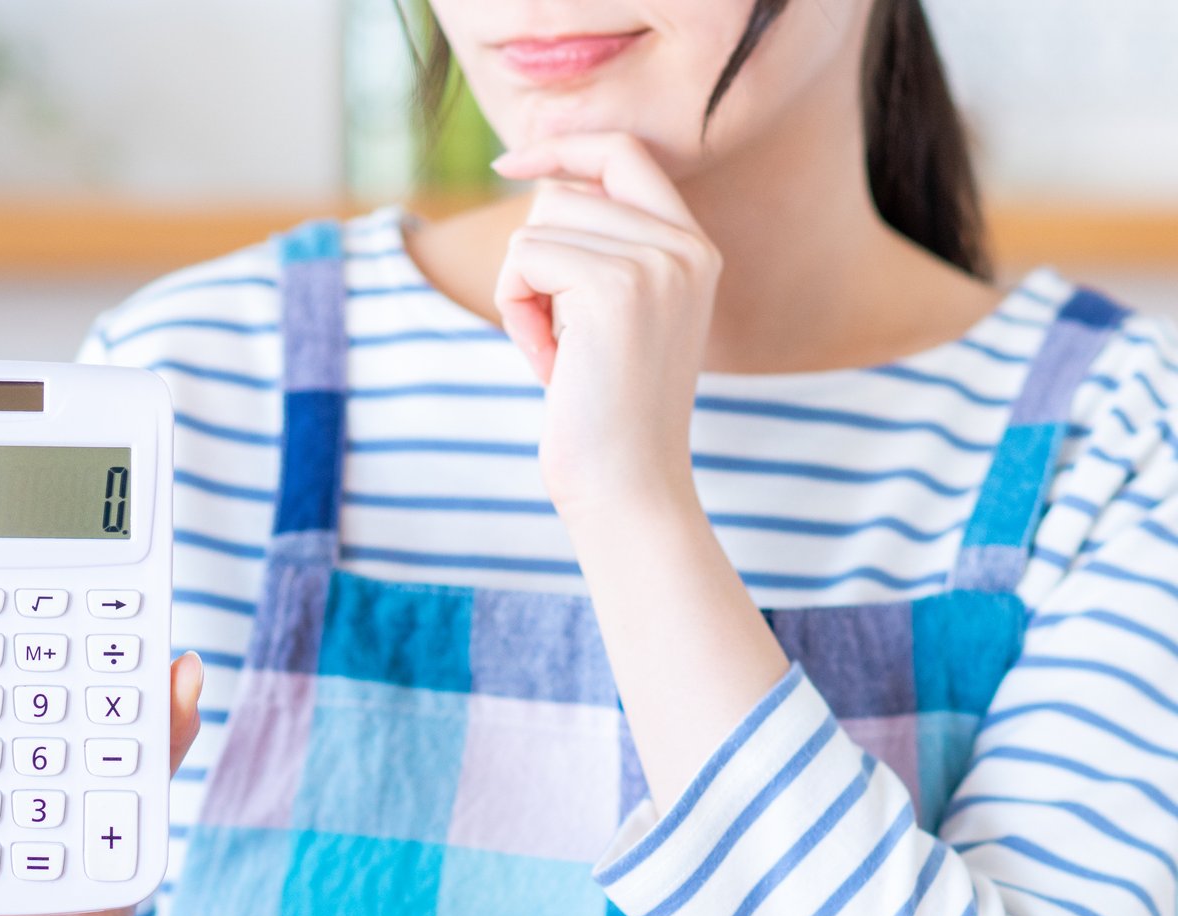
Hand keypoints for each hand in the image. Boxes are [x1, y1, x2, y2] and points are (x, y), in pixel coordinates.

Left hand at [491, 132, 720, 517]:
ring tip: (558, 352)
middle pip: (563, 192)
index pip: (623, 152)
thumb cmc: (602, 410)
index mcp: (694, 247)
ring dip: (522, 291)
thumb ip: (597, 248)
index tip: (507, 163)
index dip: (562, 147)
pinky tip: (549, 362)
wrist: (627, 483)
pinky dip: (515, 310)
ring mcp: (656, 261)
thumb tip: (542, 181)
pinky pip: (523, 258)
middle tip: (557, 334)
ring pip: (538, 224)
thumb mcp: (610, 315)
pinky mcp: (615, 285)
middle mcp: (685, 245)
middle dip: (534, 260)